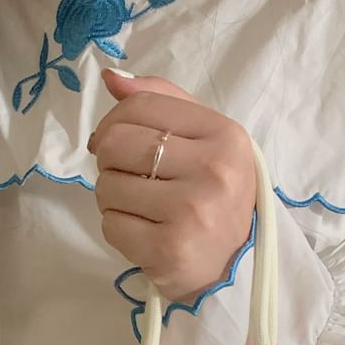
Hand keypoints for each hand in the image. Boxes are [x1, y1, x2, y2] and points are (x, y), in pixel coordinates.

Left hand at [92, 71, 256, 302]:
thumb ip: (162, 102)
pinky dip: (118, 230)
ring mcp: (192, 212)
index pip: (141, 106)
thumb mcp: (206, 141)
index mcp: (225, 136)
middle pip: (116, 143)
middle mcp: (213, 171)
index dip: (113, 122)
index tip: (116, 143)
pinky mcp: (169, 250)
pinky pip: (111, 225)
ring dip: (113, 199)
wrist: (237, 267)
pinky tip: (144, 234)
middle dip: (110, 163)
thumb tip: (111, 77)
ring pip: (107, 186)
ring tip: (142, 210)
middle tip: (131, 180)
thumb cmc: (215, 197)